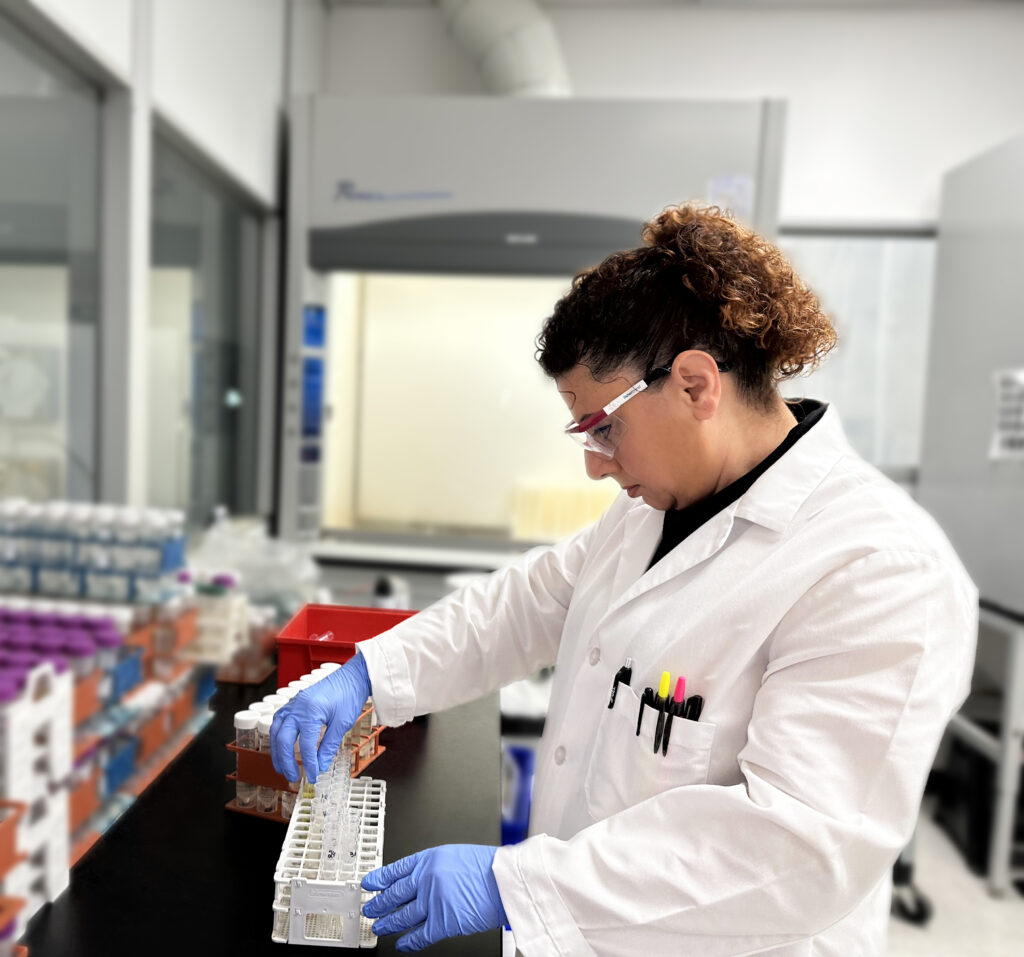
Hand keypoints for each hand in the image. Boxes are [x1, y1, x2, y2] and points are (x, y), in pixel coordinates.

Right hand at [269, 653, 370, 781]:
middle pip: (283, 740)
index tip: (312, 777)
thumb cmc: (349, 695)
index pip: (305, 746)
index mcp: (310, 712)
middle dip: (286, 761)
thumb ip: (329, 746)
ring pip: (275, 731)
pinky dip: (277, 737)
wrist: (352, 676)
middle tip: (294, 777)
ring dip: (277, 752)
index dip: (308, 764)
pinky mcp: (294, 703)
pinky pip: (279, 722)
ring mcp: (293, 704)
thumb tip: (320, 766)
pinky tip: (281, 747)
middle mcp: (297, 707)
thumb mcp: (342, 723)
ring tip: (282, 768)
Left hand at [361, 845, 506, 951]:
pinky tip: (402, 944)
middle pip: (394, 894)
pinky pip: (419, 935)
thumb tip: (419, 879)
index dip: (380, 878)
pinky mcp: (442, 922)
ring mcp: (432, 901)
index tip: (369, 884)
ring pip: (402, 916)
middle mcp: (426, 879)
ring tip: (379, 927)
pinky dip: (408, 942)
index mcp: (428, 859)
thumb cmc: (487, 867)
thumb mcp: (454, 856)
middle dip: (379, 904)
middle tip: (370, 908)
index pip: (396, 870)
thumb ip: (434, 867)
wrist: (504, 881)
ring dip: (388, 923)